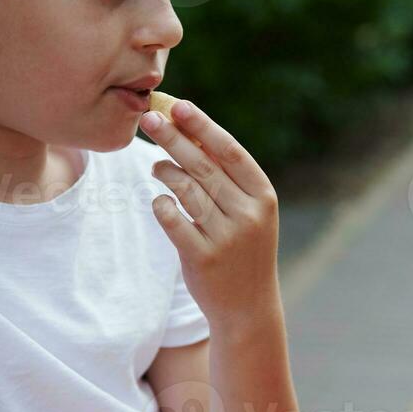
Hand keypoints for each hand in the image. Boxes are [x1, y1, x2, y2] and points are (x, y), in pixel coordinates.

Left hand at [141, 98, 279, 327]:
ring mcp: (226, 237)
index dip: (203, 125)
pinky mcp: (203, 258)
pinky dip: (161, 204)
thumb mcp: (248, 212)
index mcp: (264, 196)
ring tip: (156, 166)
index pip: (230, 151)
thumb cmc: (244, 250)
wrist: (248, 307)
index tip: (178, 105)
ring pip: (185, 189)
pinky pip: (171, 219)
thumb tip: (191, 130)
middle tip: (148, 119)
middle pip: (203, 165)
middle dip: (173, 138)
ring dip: (164, 171)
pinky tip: (161, 201)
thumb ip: (227, 178)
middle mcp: (248, 214)